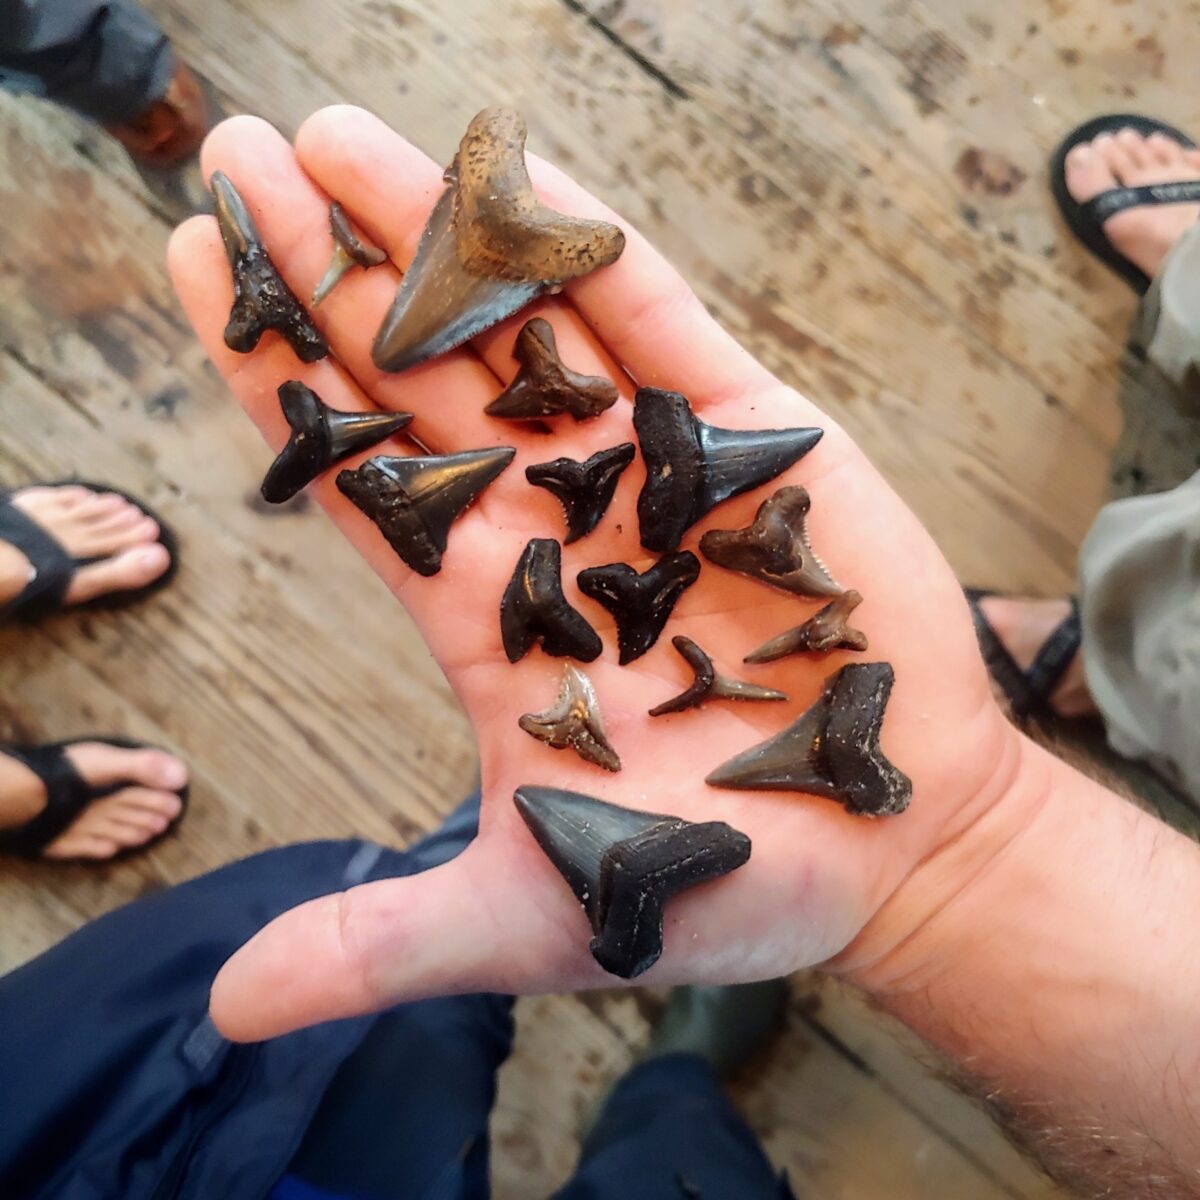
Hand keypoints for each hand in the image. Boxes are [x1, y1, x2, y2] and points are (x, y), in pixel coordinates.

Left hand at [170, 107, 1027, 1040]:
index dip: (273, 380)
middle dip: (325, 271)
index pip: (358, 475)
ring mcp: (652, 470)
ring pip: (525, 329)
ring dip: (434, 235)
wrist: (899, 850)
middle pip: (417, 375)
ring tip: (333, 139)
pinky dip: (594, 254)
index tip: (200, 272)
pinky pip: (662, 327)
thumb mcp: (541, 913)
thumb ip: (385, 939)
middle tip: (232, 158)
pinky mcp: (753, 444)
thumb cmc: (728, 883)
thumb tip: (231, 1007)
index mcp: (493, 613)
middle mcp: (557, 521)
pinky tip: (516, 172)